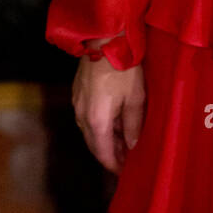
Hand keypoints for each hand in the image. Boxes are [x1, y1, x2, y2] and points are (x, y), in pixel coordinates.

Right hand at [72, 55, 144, 173]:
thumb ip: (133, 125)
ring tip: (123, 142)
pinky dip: (99, 125)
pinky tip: (113, 122)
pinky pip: (87, 117)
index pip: (102, 153)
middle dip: (109, 154)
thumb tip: (131, 145)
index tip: (125, 172)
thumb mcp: (136, 99)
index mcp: (96, 121)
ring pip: (89, 131)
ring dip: (104, 139)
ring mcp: (77, 103)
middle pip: (93, 144)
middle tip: (126, 160)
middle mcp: (81, 116)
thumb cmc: (124, 69)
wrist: (105, 40)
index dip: (114, 165)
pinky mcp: (77, 92)